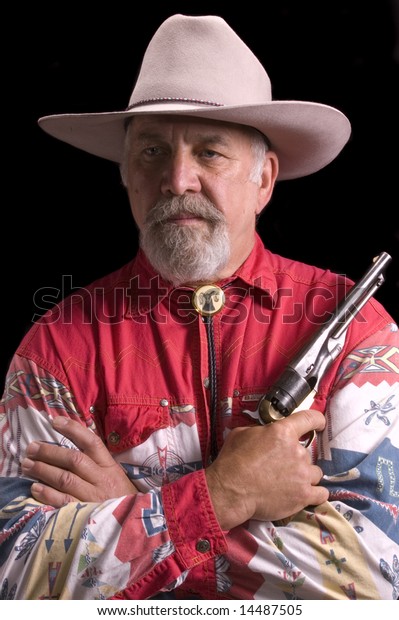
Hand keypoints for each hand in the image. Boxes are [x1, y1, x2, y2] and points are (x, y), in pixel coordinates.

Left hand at [21, 416, 137, 506]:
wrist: (133, 527)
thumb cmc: (121, 499)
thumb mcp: (115, 477)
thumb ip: (97, 463)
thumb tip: (72, 445)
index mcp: (110, 467)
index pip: (92, 442)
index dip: (73, 430)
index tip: (55, 422)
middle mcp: (103, 480)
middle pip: (74, 460)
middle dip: (49, 452)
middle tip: (31, 448)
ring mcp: (94, 498)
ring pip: (66, 479)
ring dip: (43, 470)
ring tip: (26, 465)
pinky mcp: (85, 515)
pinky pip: (63, 502)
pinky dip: (47, 494)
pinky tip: (35, 488)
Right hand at [205, 409, 328, 529]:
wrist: (231, 490)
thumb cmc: (232, 460)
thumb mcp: (242, 434)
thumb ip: (260, 431)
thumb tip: (265, 433)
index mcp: (283, 432)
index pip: (309, 418)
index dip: (316, 420)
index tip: (319, 424)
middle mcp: (297, 451)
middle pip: (307, 453)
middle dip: (296, 458)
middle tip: (281, 466)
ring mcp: (303, 474)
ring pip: (315, 473)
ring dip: (305, 475)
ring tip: (291, 482)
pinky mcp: (303, 495)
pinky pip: (321, 493)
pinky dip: (315, 493)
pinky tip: (306, 494)